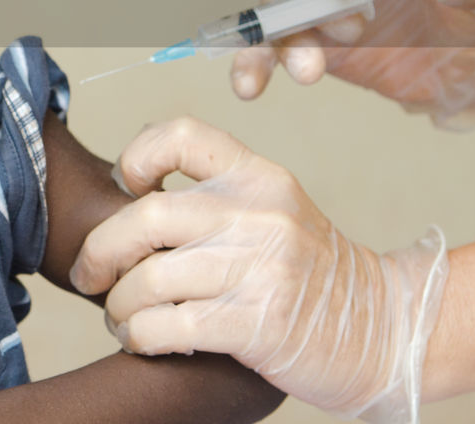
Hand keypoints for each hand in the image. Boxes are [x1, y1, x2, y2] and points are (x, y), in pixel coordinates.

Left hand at [69, 117, 447, 422]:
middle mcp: (259, 216)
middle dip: (101, 251)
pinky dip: (140, 337)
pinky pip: (167, 328)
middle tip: (91, 274)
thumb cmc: (312, 275)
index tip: (126, 188)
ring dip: (118, 306)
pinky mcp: (255, 326)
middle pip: (145, 217)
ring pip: (148, 280)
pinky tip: (143, 340)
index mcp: (260, 178)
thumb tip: (130, 199)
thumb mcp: (275, 213)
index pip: (182, 135)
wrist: (384, 330)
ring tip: (121, 317)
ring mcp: (259, 271)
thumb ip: (215, 200)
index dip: (138, 155)